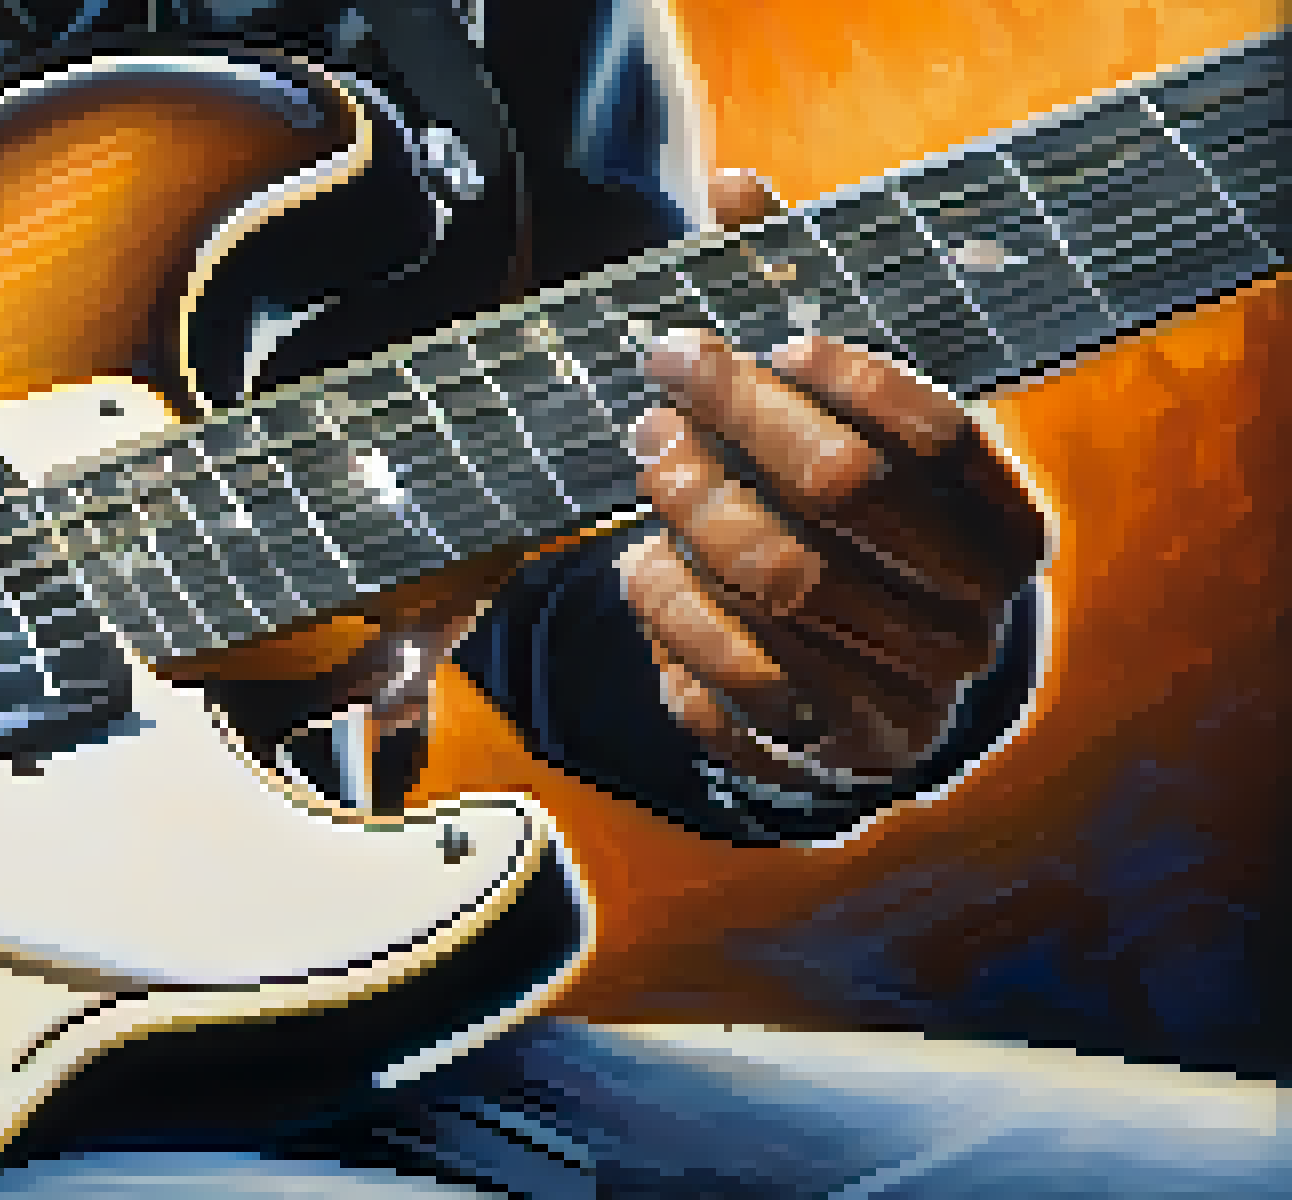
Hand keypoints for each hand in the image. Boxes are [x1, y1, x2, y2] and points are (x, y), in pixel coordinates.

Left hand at [622, 174, 1048, 787]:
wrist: (865, 698)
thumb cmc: (851, 532)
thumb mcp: (843, 424)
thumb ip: (801, 303)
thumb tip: (735, 186)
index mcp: (1008, 531)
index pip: (938, 431)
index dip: (846, 371)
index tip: (766, 335)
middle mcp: (974, 618)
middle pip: (842, 494)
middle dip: (737, 424)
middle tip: (661, 386)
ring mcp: (905, 694)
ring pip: (776, 582)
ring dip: (689, 511)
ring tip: (647, 463)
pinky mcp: (823, 751)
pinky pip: (726, 671)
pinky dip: (670, 611)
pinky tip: (642, 564)